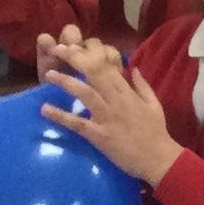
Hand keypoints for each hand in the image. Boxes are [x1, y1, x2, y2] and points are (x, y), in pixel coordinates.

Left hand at [39, 42, 181, 185]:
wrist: (158, 159)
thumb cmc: (156, 132)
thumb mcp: (154, 104)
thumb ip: (142, 85)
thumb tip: (132, 67)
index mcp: (128, 93)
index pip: (108, 67)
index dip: (92, 54)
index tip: (77, 46)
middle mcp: (116, 101)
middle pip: (94, 75)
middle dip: (76, 60)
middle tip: (59, 49)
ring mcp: (107, 118)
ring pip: (85, 94)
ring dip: (66, 83)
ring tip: (49, 75)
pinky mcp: (99, 136)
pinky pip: (77, 124)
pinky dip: (61, 116)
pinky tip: (45, 109)